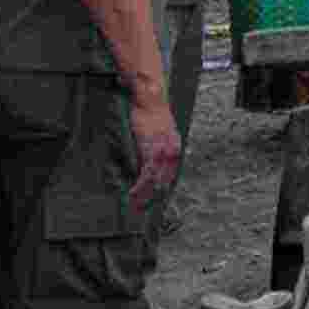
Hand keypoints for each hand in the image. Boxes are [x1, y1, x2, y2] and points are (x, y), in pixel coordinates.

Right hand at [127, 96, 181, 216]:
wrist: (151, 99)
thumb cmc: (152, 113)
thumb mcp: (158, 131)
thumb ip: (157, 146)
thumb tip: (149, 160)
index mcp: (175, 147)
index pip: (172, 173)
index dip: (164, 188)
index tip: (157, 200)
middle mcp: (172, 150)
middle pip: (166, 180)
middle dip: (155, 196)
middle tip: (144, 208)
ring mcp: (162, 151)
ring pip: (156, 180)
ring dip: (146, 195)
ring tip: (136, 206)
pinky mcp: (150, 149)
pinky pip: (147, 173)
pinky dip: (140, 185)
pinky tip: (133, 193)